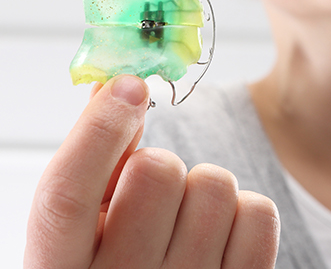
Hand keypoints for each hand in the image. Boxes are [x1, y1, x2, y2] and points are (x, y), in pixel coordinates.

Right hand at [25, 75, 279, 267]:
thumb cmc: (121, 261)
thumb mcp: (86, 228)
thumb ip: (96, 164)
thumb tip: (116, 86)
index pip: (66, 194)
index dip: (99, 128)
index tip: (129, 85)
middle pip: (157, 172)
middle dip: (162, 164)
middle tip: (159, 192)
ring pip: (215, 185)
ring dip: (205, 188)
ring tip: (188, 220)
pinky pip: (258, 214)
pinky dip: (245, 212)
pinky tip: (223, 234)